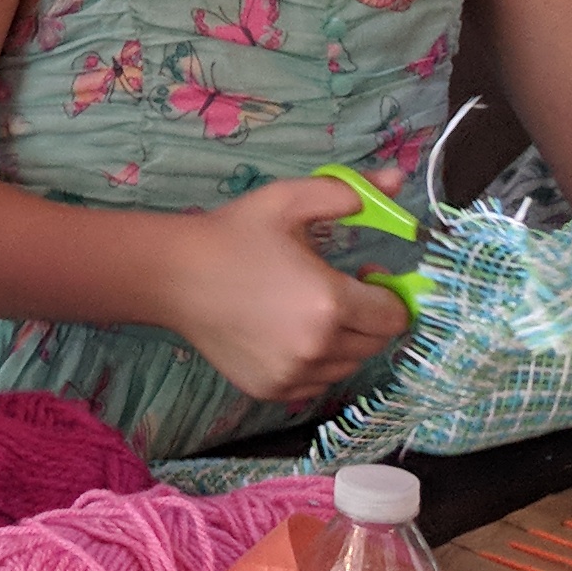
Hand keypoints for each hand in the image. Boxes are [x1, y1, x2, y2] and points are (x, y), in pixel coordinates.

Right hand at [155, 173, 413, 405]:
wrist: (174, 276)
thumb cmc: (233, 235)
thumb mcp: (289, 200)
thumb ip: (349, 193)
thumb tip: (397, 180)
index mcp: (329, 302)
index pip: (394, 316)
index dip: (388, 293)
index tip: (364, 274)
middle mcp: (316, 348)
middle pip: (375, 344)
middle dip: (368, 316)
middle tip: (337, 290)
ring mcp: (293, 374)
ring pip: (347, 366)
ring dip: (343, 341)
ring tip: (310, 311)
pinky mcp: (271, 389)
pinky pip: (316, 383)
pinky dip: (314, 363)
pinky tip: (288, 334)